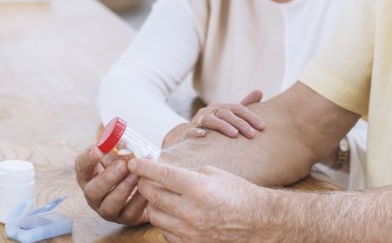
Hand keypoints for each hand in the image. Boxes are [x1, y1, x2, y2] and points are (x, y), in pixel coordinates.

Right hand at [74, 145, 148, 225]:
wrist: (146, 191)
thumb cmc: (128, 170)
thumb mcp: (121, 157)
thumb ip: (120, 149)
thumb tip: (123, 140)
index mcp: (91, 177)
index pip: (81, 168)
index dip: (87, 159)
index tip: (97, 149)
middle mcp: (95, 196)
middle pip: (92, 191)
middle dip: (107, 178)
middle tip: (122, 165)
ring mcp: (109, 210)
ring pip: (109, 205)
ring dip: (123, 189)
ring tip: (136, 176)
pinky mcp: (125, 219)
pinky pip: (130, 213)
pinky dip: (139, 200)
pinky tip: (146, 189)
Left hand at [130, 158, 276, 242]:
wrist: (257, 221)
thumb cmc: (237, 192)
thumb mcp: (213, 173)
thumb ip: (185, 174)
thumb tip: (161, 171)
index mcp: (198, 188)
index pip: (162, 174)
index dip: (144, 166)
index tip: (134, 161)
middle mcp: (191, 211)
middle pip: (152, 195)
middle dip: (145, 182)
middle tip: (146, 176)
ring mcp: (189, 231)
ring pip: (154, 214)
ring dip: (154, 202)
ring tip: (162, 194)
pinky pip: (164, 230)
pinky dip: (164, 219)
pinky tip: (173, 211)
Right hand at [190, 90, 265, 138]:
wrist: (188, 134)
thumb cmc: (214, 124)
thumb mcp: (229, 114)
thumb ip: (244, 105)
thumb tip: (260, 91)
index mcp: (221, 107)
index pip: (238, 109)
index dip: (251, 117)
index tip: (263, 127)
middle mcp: (210, 110)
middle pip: (227, 114)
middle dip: (240, 123)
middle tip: (252, 134)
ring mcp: (198, 120)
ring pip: (211, 120)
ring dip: (223, 126)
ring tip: (234, 135)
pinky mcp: (188, 131)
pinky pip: (191, 129)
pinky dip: (196, 131)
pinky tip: (203, 135)